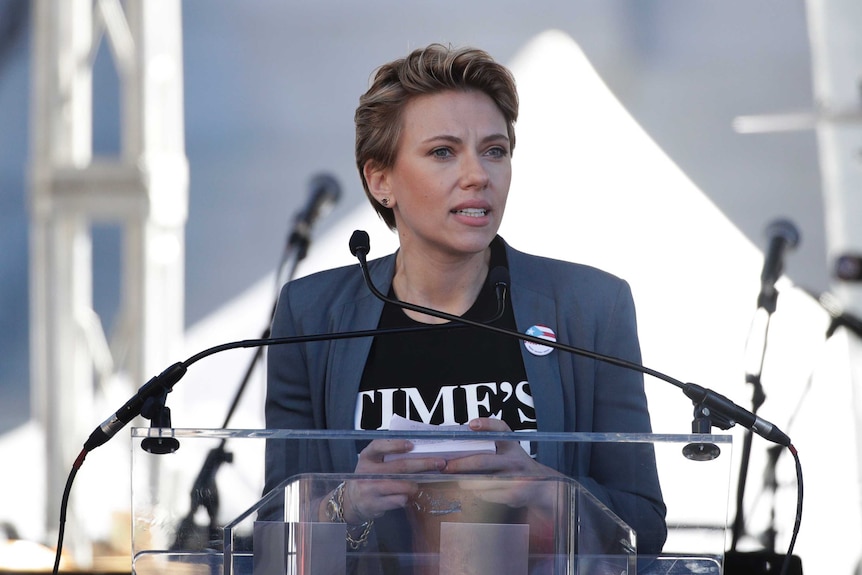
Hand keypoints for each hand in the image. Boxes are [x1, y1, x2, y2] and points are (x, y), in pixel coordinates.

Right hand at [340, 438, 446, 523]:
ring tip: (418, 484)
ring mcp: (370, 489)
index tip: (412, 445)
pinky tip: (406, 497)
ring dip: (415, 485)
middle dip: (422, 464)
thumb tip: (419, 449)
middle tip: (439, 463)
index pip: (379, 446)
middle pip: (398, 466)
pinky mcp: (374, 504)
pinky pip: (398, 500)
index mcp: (367, 457)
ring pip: (401, 486)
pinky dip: (406, 498)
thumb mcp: (373, 463)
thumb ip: (389, 456)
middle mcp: (366, 472)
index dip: (395, 445)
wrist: (351, 501)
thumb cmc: (369, 478)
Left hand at [441, 417, 562, 509]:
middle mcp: (515, 459)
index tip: (472, 424)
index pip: (501, 428)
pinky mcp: (514, 495)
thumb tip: (456, 448)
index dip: (486, 424)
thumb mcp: (508, 451)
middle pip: (482, 461)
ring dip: (464, 481)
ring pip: (482, 481)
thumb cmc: (515, 466)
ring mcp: (516, 478)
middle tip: (445, 466)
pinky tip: (472, 490)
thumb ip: (489, 447)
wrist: (540, 486)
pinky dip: (476, 493)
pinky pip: (487, 495)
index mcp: (511, 444)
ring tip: (454, 479)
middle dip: (460, 464)